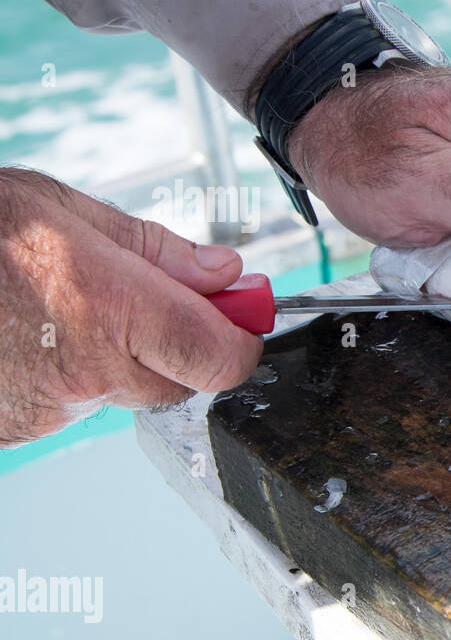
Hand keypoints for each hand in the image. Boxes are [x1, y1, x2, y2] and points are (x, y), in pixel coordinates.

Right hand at [0, 169, 263, 446]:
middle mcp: (88, 368)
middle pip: (180, 384)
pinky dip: (66, 379)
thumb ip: (157, 251)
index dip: (239, 340)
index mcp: (112, 307)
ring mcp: (48, 407)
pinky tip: (27, 337)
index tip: (237, 318)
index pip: (222, 358)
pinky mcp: (17, 429)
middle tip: (143, 302)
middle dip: (179, 348)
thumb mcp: (64, 210)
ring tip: (60, 309)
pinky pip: (71, 409)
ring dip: (116, 361)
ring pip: (123, 395)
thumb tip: (227, 275)